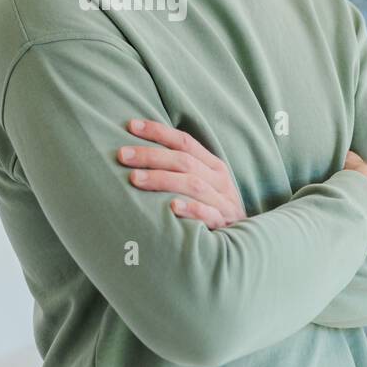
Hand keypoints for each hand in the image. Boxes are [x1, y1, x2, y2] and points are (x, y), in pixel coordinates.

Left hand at [118, 119, 246, 228]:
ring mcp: (222, 202)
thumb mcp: (204, 184)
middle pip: (183, 161)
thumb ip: (180, 169)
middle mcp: (218, 180)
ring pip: (193, 184)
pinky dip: (191, 209)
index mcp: (213, 165)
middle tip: (122, 155)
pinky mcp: (224, 225)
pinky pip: (208, 215)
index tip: (131, 125)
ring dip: (162, 180)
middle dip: (151, 155)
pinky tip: (172, 207)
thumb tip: (140, 153)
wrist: (244, 241)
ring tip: (135, 178)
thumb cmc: (212, 208)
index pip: (184, 141)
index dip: (158, 131)